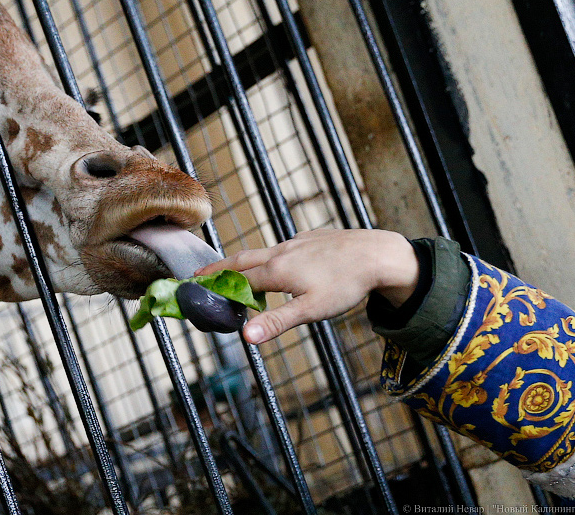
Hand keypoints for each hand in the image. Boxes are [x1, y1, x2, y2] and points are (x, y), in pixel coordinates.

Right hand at [195, 229, 418, 343]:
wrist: (378, 254)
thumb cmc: (346, 284)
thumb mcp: (311, 310)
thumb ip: (277, 322)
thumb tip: (246, 337)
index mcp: (276, 270)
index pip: (237, 281)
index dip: (217, 288)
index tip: (196, 291)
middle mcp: (280, 251)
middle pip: (241, 260)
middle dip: (218, 268)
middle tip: (198, 274)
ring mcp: (295, 242)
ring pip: (262, 253)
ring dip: (244, 263)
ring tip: (234, 273)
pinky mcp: (310, 237)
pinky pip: (282, 248)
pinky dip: (270, 258)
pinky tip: (278, 266)